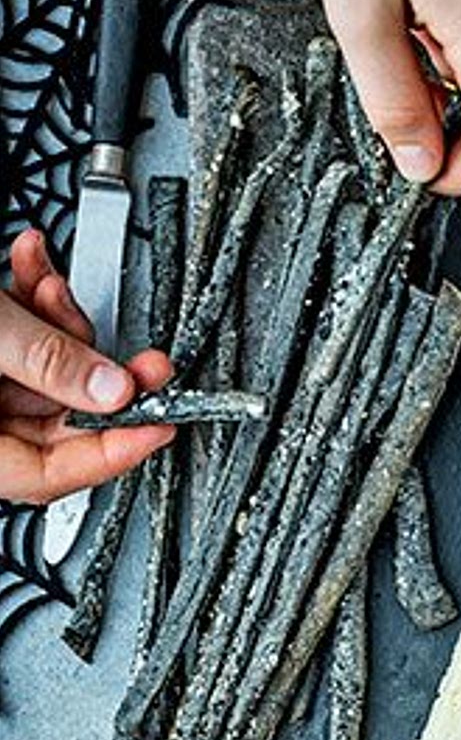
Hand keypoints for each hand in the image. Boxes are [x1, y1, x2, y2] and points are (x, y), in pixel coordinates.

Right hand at [0, 229, 174, 504]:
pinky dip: (30, 300)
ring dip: (60, 320)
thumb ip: (46, 361)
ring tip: (51, 287)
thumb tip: (113, 388)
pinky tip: (32, 264)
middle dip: (103, 371)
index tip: (165, 426)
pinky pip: (16, 338)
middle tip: (151, 361)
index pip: (55, 475)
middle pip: (61, 416)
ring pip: (43, 368)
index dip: (117, 452)